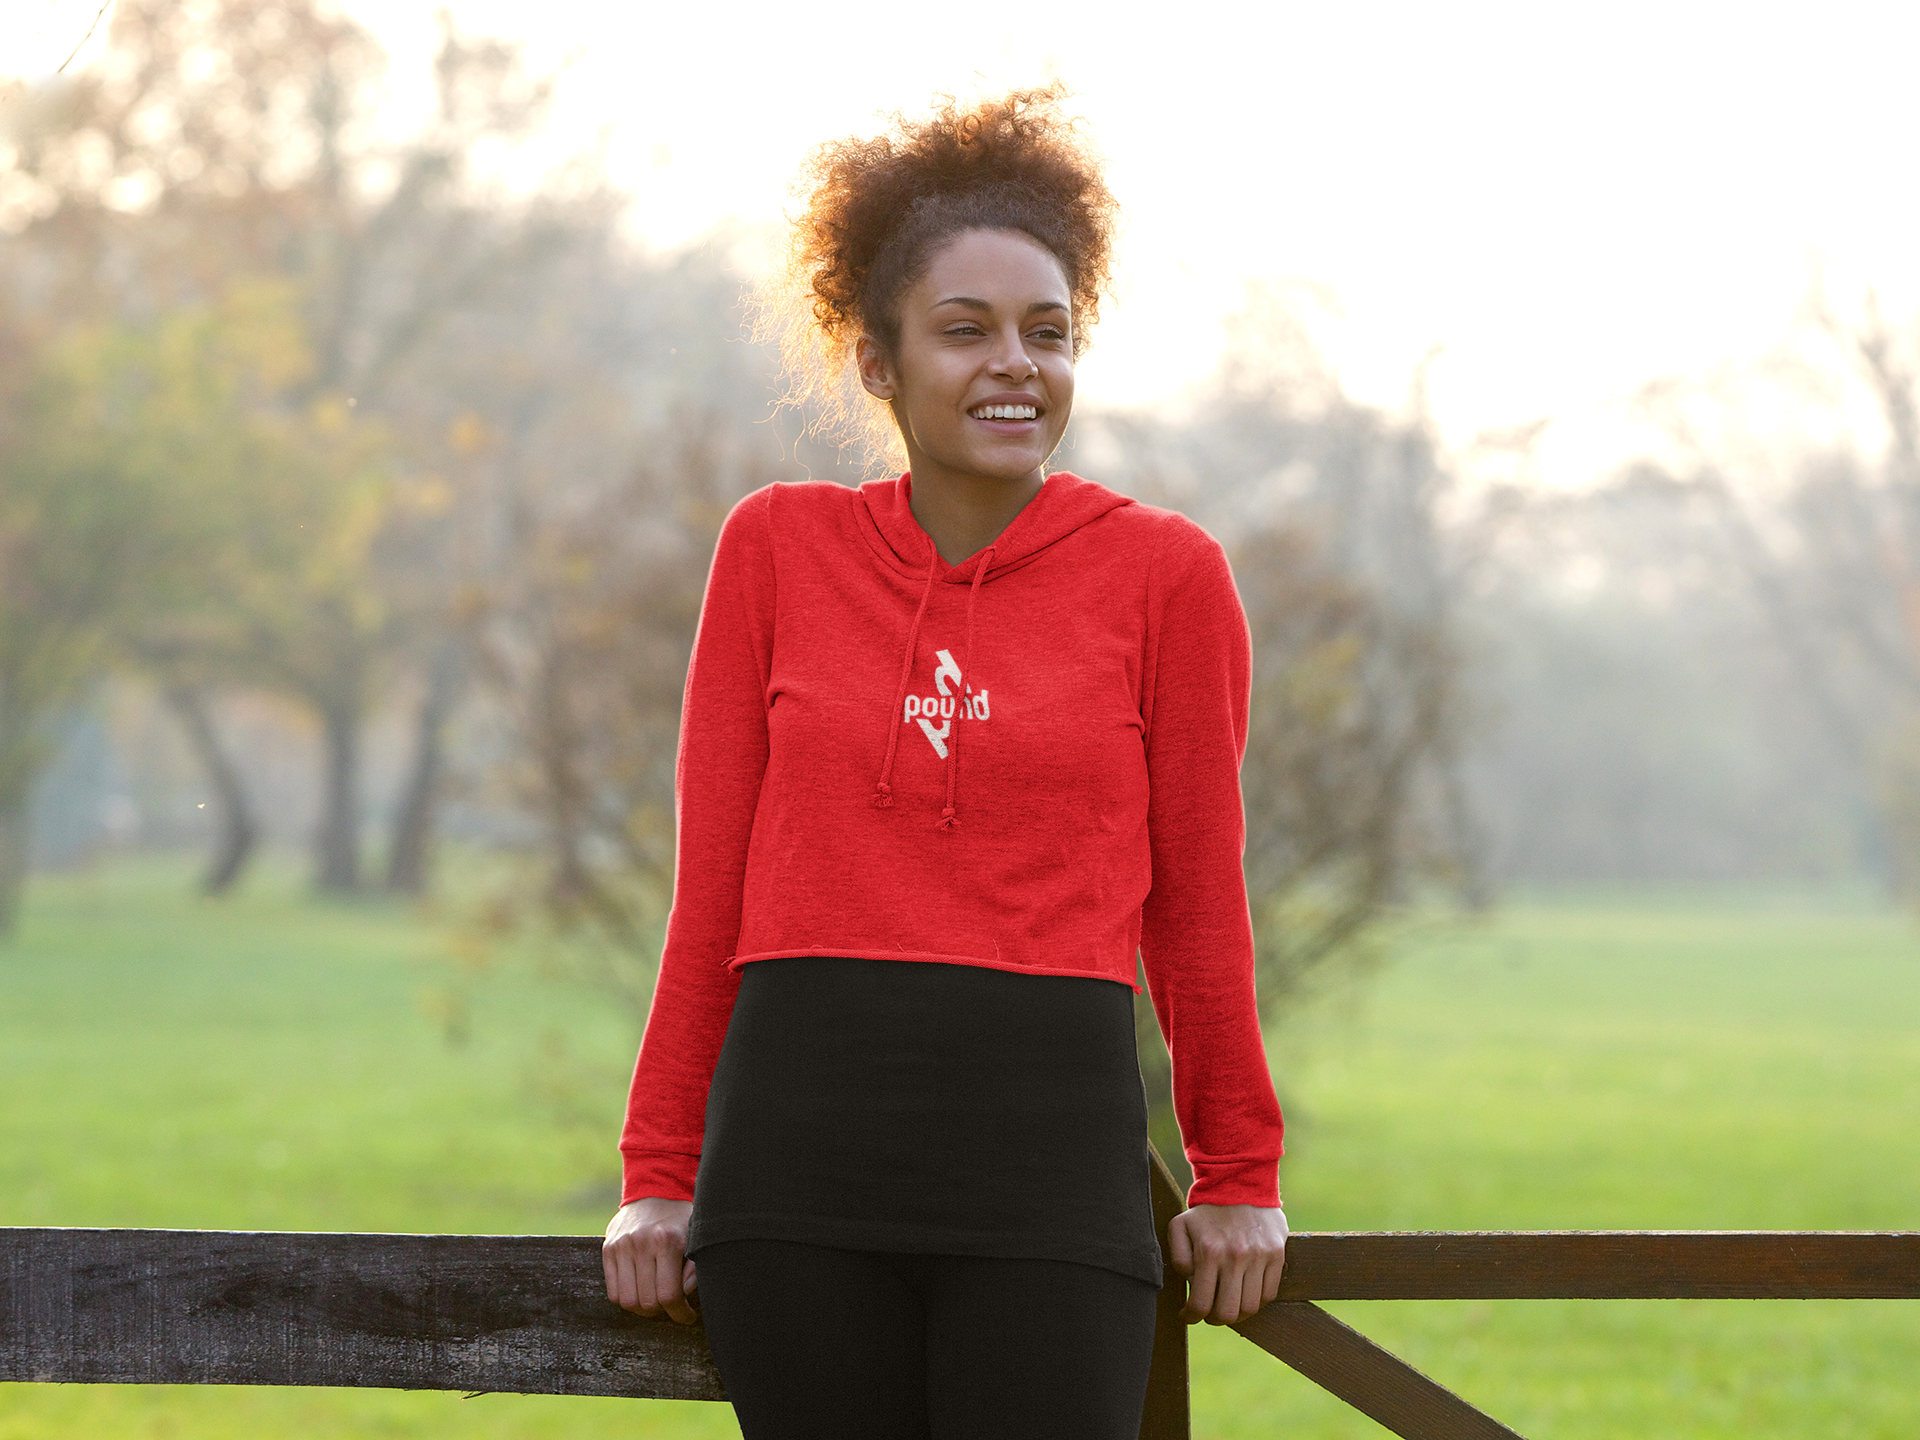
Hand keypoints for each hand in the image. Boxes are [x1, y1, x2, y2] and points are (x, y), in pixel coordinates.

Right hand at [602, 1196, 698, 1323]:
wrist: (654, 1191)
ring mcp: (621, 1246)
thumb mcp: (697, 1236)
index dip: (680, 1313)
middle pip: (647, 1302)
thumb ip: (696, 1266)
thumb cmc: (681, 1218)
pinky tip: (640, 1292)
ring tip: (655, 1301)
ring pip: (627, 1300)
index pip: (669, 1294)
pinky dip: (626, 1299)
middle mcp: (641, 1243)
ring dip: (642, 1309)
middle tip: (672, 1307)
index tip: (687, 1316)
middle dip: (662, 1312)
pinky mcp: (607, 1249)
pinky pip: (612, 1291)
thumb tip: (685, 1293)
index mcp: (667, 1240)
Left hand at [1166, 1202, 1287, 1324]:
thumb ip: (1179, 1256)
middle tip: (1210, 1314)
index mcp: (1209, 1252)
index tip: (1189, 1316)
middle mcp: (1236, 1257)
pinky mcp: (1276, 1254)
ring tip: (1228, 1304)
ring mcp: (1259, 1257)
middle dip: (1215, 1319)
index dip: (1192, 1317)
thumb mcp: (1180, 1226)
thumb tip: (1189, 1282)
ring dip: (1237, 1313)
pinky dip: (1256, 1300)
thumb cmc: (1207, 1211)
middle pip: (1228, 1313)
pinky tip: (1245, 1293)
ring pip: (1250, 1307)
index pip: (1201, 1304)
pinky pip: (1269, 1294)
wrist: (1241, 1183)